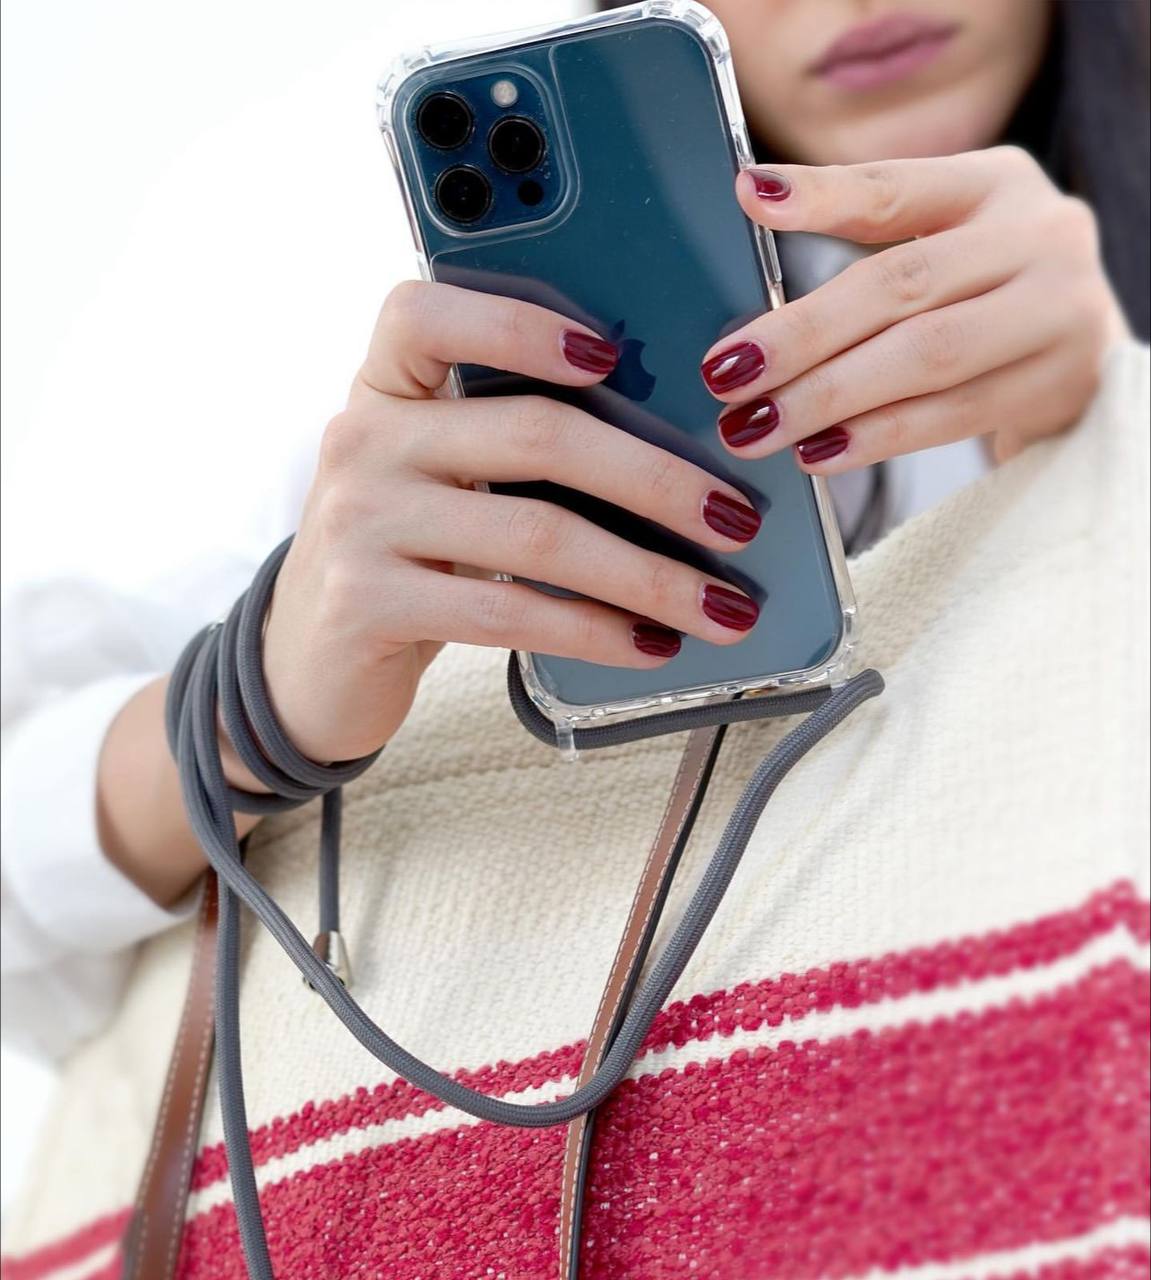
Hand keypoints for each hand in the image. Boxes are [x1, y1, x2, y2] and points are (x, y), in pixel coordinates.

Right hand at [261, 282, 763, 763]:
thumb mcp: (439, 478)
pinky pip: (509, 610)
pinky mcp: (367, 601)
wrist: (311, 659)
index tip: (613, 353)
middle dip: (657, 479)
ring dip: (649, 576)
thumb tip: (675, 446)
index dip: (523, 324)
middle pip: (536, 433)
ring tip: (720, 606)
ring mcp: (360, 520)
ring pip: (538, 533)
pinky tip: (648, 644)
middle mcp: (364, 439)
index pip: (427, 312)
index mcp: (386, 387)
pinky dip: (596, 629)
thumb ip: (508, 440)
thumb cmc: (407, 554)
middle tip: (735, 519)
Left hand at [700, 147, 1128, 469]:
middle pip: (901, 284)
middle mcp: (1039, 236)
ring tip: (756, 426)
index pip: (895, 188)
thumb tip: (751, 225)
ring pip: (925, 357)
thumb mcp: (939, 247)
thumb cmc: (981, 301)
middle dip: (802, 335)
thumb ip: (863, 244)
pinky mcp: (1060, 386)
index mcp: (995, 184)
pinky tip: (818, 452)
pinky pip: (950, 416)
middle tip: (726, 375)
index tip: (751, 198)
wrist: (1080, 362)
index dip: (821, 194)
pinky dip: (875, 437)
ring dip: (828, 397)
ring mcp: (1058, 312)